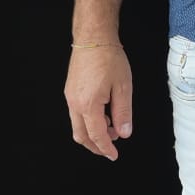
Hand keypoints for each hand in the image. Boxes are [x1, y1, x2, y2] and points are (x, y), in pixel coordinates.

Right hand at [65, 43, 133, 159]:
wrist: (93, 38)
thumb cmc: (109, 59)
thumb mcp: (123, 87)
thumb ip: (123, 113)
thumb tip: (124, 133)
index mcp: (89, 105)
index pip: (96, 135)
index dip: (106, 148)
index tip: (113, 156)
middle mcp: (74, 103)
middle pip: (82, 135)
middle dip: (96, 145)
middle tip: (111, 147)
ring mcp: (69, 98)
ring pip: (77, 126)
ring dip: (92, 133)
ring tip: (112, 127)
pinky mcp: (69, 91)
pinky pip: (76, 114)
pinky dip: (88, 121)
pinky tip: (103, 115)